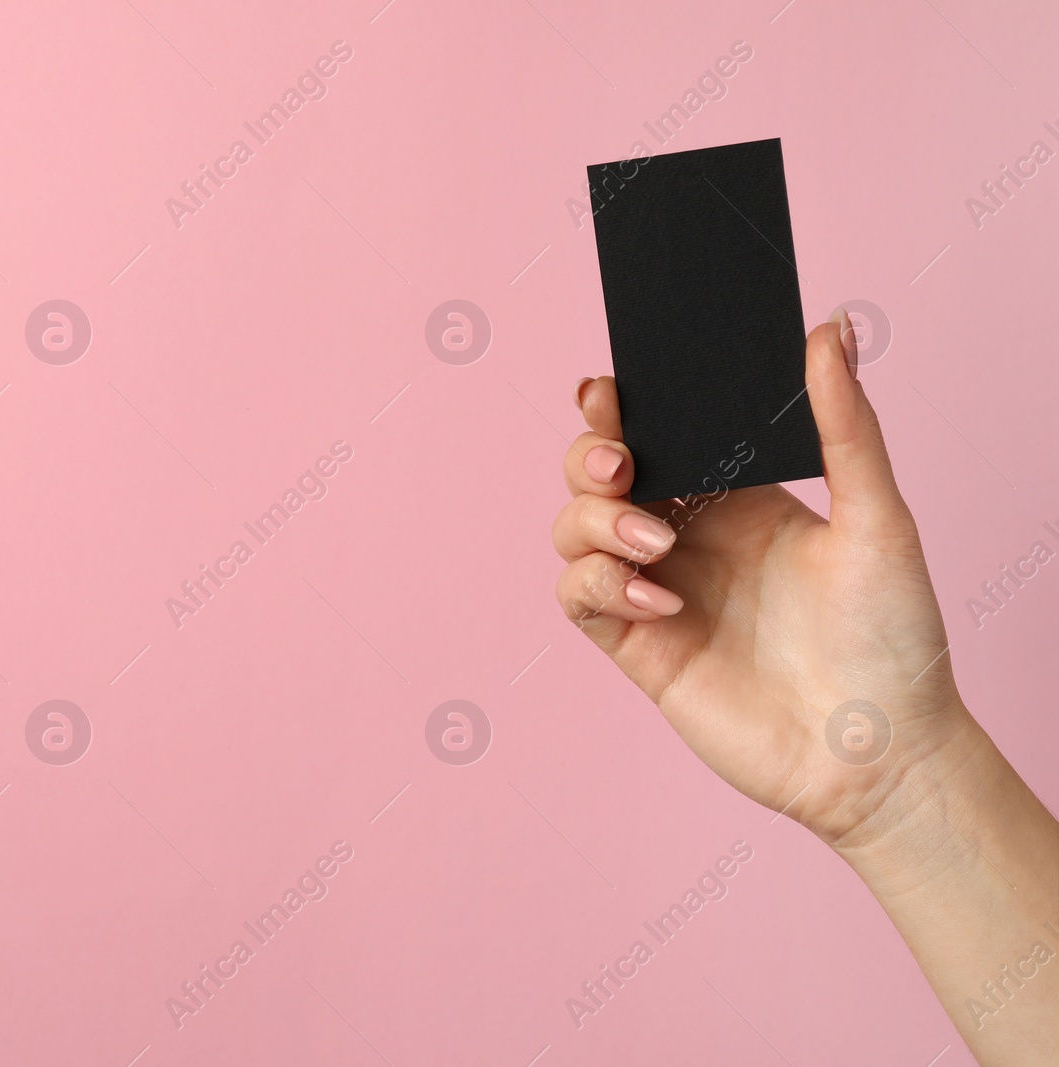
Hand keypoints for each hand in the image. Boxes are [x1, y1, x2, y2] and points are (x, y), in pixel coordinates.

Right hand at [553, 310, 967, 846]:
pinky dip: (600, 584)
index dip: (619, 407)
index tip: (609, 387)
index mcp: (736, 497)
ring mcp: (656, 590)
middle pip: (598, 474)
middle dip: (591, 456)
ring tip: (657, 543)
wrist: (880, 754)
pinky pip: (580, 597)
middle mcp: (687, 536)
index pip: (659, 433)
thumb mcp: (878, 518)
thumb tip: (832, 327)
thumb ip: (846, 424)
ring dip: (596, 522)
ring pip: (574, 530)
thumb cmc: (895, 638)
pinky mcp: (637, 647)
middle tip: (622, 464)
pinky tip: (659, 599)